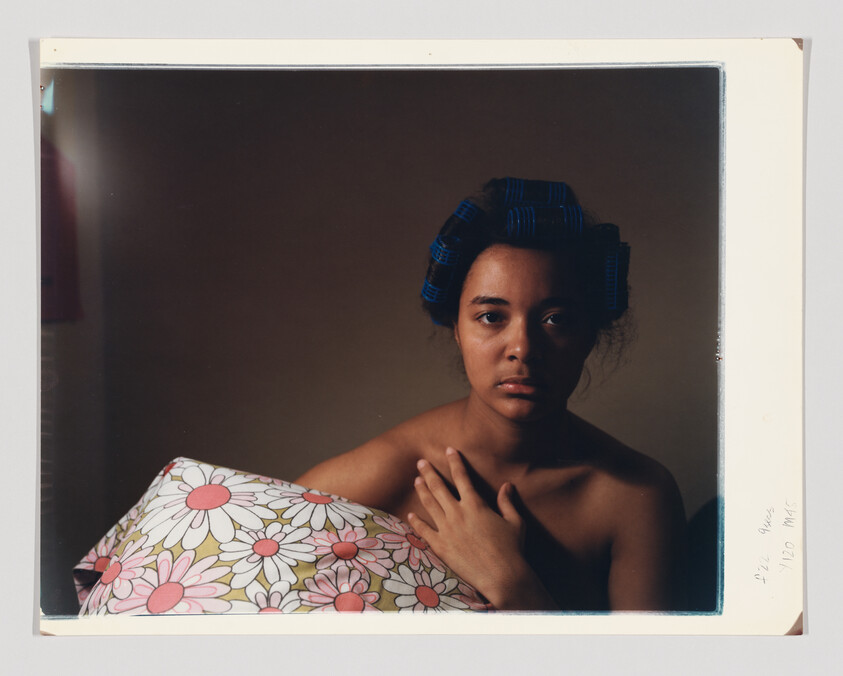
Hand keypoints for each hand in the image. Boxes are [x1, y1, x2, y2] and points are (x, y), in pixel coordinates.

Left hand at [408, 447, 552, 609]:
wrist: (502, 576)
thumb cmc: (512, 549)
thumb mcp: (515, 522)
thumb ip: (508, 502)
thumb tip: (507, 485)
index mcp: (475, 504)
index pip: (462, 477)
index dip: (455, 461)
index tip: (449, 450)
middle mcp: (458, 513)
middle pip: (438, 487)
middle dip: (429, 472)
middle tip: (421, 461)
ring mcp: (447, 529)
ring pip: (429, 504)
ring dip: (422, 490)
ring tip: (416, 480)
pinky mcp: (440, 546)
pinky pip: (424, 531)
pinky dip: (416, 521)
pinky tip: (411, 514)